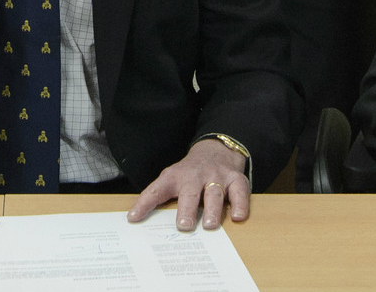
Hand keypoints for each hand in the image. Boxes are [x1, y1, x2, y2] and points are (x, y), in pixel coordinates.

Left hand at [128, 137, 250, 230]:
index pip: (156, 190)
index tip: (134, 218)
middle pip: (190, 192)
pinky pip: (240, 191)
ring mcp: (217, 176)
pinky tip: (238, 217)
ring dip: (212, 209)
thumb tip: (135, 220)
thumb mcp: (171, 179)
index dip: (144, 204)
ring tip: (210, 225)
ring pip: (215, 193)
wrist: (215, 150)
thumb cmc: (189, 174)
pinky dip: (241, 204)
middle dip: (187, 209)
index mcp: (175, 177)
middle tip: (184, 225)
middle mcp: (195, 176)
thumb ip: (157, 197)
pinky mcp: (236, 179)